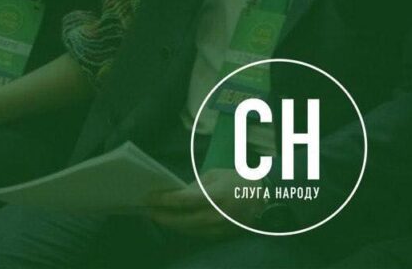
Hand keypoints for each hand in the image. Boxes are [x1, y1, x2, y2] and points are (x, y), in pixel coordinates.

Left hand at [146, 170, 262, 238]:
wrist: (264, 199)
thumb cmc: (239, 180)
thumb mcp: (217, 175)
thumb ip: (196, 185)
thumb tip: (177, 194)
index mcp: (216, 196)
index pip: (184, 201)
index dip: (164, 200)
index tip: (148, 197)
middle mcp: (216, 216)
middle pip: (182, 220)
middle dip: (162, 216)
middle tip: (147, 209)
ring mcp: (218, 230)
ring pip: (187, 230)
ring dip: (170, 224)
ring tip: (156, 216)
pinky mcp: (219, 237)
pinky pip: (196, 234)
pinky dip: (183, 228)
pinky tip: (174, 222)